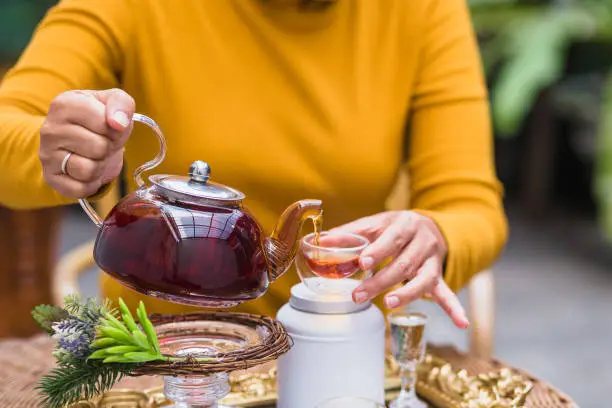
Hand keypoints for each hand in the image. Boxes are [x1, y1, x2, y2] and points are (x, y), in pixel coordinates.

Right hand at [39, 88, 135, 197]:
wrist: (80, 137)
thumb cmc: (98, 119)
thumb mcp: (113, 102)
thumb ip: (122, 104)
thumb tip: (119, 123)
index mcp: (64, 104)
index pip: (105, 122)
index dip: (117, 129)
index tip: (110, 127)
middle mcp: (50, 129)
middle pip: (99, 148)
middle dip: (109, 148)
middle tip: (102, 142)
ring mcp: (47, 154)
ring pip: (89, 170)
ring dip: (101, 166)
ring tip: (94, 156)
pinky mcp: (50, 177)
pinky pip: (80, 189)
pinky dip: (91, 184)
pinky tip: (88, 171)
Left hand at [333, 211, 468, 328]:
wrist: (429, 226)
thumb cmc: (396, 227)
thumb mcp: (376, 223)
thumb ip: (350, 233)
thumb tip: (320, 242)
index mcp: (406, 224)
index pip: (393, 238)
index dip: (379, 250)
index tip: (363, 263)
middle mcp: (424, 242)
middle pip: (404, 263)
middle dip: (381, 280)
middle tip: (359, 294)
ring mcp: (433, 261)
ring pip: (423, 279)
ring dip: (407, 293)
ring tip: (389, 303)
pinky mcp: (438, 276)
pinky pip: (447, 292)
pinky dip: (454, 307)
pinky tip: (461, 322)